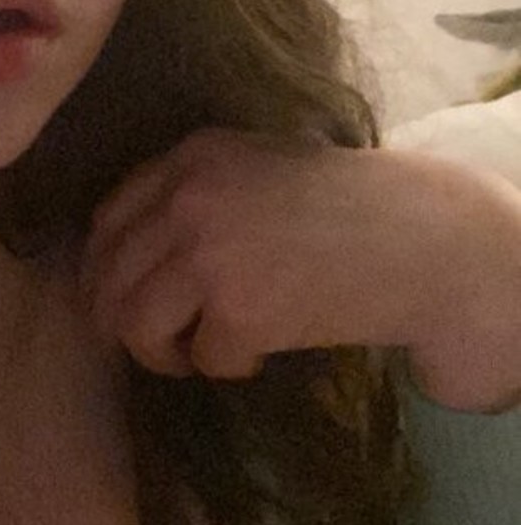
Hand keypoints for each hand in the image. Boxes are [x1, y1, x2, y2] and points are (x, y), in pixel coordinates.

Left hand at [79, 127, 520, 412]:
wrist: (420, 238)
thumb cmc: (342, 208)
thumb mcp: (256, 170)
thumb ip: (191, 196)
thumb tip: (113, 261)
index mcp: (191, 157)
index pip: (107, 220)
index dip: (105, 270)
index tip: (119, 299)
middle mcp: (189, 198)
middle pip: (109, 278)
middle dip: (124, 323)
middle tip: (159, 343)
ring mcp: (209, 254)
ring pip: (135, 325)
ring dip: (162, 353)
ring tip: (198, 353)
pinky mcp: (238, 309)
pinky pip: (201, 358)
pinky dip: (226, 367)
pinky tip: (259, 352)